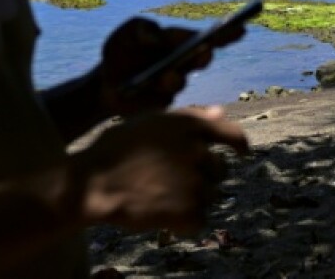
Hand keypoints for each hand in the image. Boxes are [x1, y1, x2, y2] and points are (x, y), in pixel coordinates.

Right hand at [75, 106, 248, 233]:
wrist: (93, 183)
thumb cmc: (116, 150)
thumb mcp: (150, 122)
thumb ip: (188, 117)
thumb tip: (221, 111)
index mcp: (189, 126)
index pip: (232, 134)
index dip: (239, 145)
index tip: (242, 153)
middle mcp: (197, 150)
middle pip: (220, 170)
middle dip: (204, 177)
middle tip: (173, 183)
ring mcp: (195, 181)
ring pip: (210, 196)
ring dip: (192, 200)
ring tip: (160, 197)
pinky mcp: (190, 210)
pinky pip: (200, 219)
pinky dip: (185, 222)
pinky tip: (162, 216)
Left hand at [97, 17, 245, 115]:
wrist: (104, 84)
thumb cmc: (119, 53)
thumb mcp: (125, 34)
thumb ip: (139, 28)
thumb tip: (156, 36)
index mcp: (178, 43)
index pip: (206, 37)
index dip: (225, 34)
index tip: (241, 28)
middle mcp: (182, 64)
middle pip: (200, 59)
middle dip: (203, 55)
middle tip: (205, 51)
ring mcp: (172, 86)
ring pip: (180, 81)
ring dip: (175, 77)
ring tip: (167, 75)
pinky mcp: (160, 106)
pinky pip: (163, 101)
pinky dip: (156, 95)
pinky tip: (148, 89)